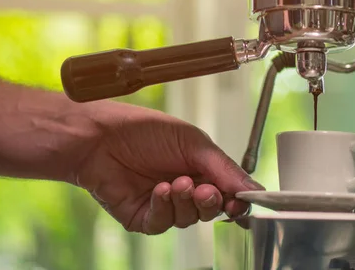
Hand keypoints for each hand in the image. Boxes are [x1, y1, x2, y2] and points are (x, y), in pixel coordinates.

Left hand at [74, 102, 263, 234]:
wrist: (101, 136)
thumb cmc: (146, 130)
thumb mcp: (194, 142)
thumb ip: (224, 168)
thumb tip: (253, 189)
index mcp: (202, 168)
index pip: (228, 191)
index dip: (237, 200)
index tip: (240, 202)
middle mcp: (185, 188)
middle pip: (211, 210)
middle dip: (211, 202)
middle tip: (205, 191)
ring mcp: (164, 204)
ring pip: (188, 220)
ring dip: (184, 202)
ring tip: (175, 182)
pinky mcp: (142, 217)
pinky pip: (162, 224)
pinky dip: (163, 208)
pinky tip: (158, 190)